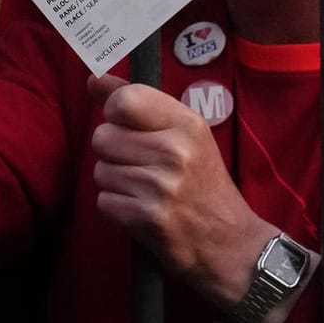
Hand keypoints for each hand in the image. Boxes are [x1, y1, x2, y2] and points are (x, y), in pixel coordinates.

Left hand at [88, 75, 277, 310]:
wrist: (229, 243)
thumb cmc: (204, 184)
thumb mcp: (185, 135)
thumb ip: (139, 104)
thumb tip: (93, 79)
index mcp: (187, 124)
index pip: (124, 100)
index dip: (114, 113)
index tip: (126, 125)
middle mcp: (175, 151)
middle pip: (103, 137)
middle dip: (113, 153)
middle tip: (140, 166)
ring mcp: (160, 186)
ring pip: (100, 170)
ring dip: (115, 183)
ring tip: (144, 190)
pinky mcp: (146, 218)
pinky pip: (103, 201)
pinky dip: (116, 208)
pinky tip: (140, 211)